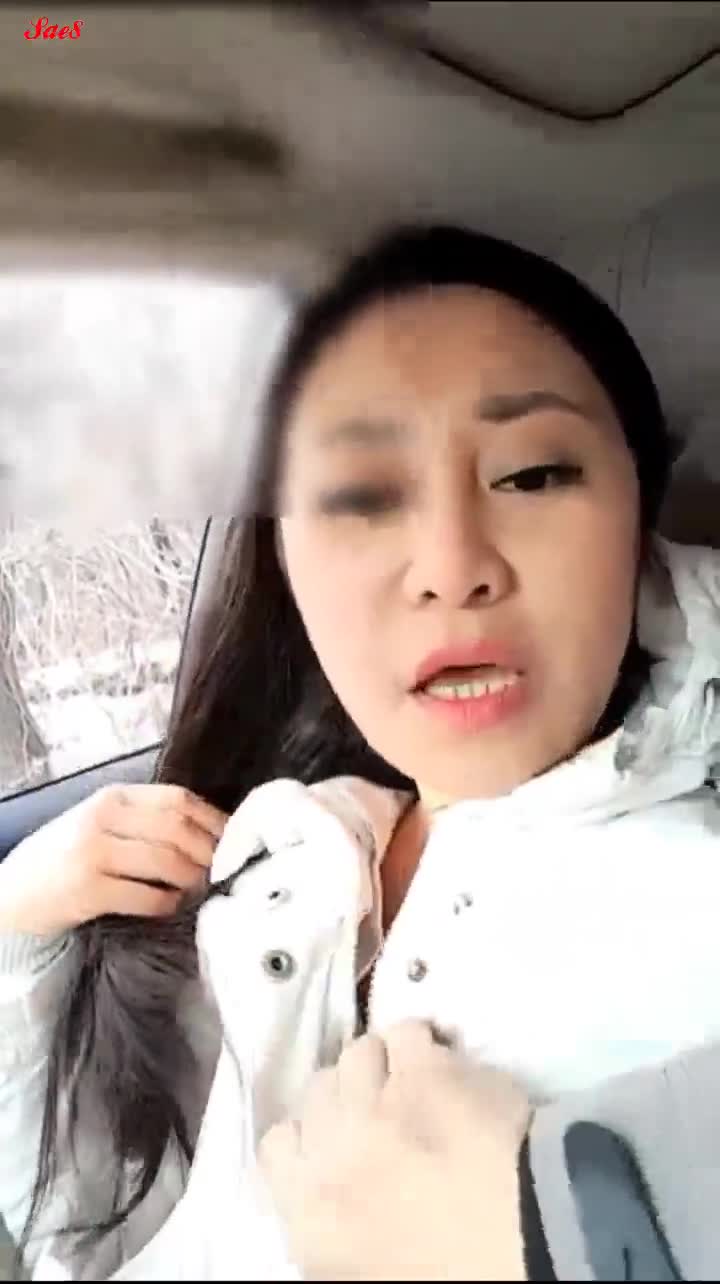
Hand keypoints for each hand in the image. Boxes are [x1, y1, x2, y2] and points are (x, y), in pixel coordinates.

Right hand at [0, 783, 226, 936]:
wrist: (14, 893)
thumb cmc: (67, 857)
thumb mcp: (102, 824)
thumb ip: (146, 821)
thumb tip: (211, 833)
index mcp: (113, 797)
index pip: (178, 799)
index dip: (214, 820)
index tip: (234, 840)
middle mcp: (104, 818)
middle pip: (178, 829)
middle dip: (209, 853)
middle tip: (221, 872)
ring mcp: (93, 853)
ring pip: (167, 862)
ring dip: (192, 880)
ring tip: (197, 890)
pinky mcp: (88, 890)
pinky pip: (147, 897)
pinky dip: (167, 904)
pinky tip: (170, 906)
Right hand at [259, 1021, 531, 1280]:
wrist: (539, 1253)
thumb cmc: (458, 1275)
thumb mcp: (363, 1270)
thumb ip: (331, 1225)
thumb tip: (327, 1191)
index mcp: (311, 1219)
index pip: (276, 1146)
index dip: (307, 1136)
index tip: (337, 1139)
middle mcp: (332, 1154)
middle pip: (317, 1091)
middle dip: (347, 1097)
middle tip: (382, 1113)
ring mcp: (378, 1107)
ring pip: (357, 1053)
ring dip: (382, 1065)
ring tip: (415, 1084)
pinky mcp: (428, 1073)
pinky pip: (407, 1032)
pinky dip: (422, 1044)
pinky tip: (444, 1063)